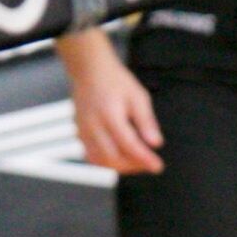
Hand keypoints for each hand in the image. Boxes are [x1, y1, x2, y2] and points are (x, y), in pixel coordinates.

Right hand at [61, 32, 162, 174]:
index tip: (157, 166)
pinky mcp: (79, 133)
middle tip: (149, 163)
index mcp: (109, 114)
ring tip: (137, 161)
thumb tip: (156, 143)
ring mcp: (83, 130)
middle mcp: (92, 125)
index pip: (128, 144)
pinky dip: (107, 162)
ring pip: (100, 161)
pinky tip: (121, 157)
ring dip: (121, 167)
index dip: (144, 159)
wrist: (89, 70)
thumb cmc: (114, 81)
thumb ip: (146, 121)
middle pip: (112, 158)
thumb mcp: (138, 97)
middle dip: (133, 166)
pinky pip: (91, 156)